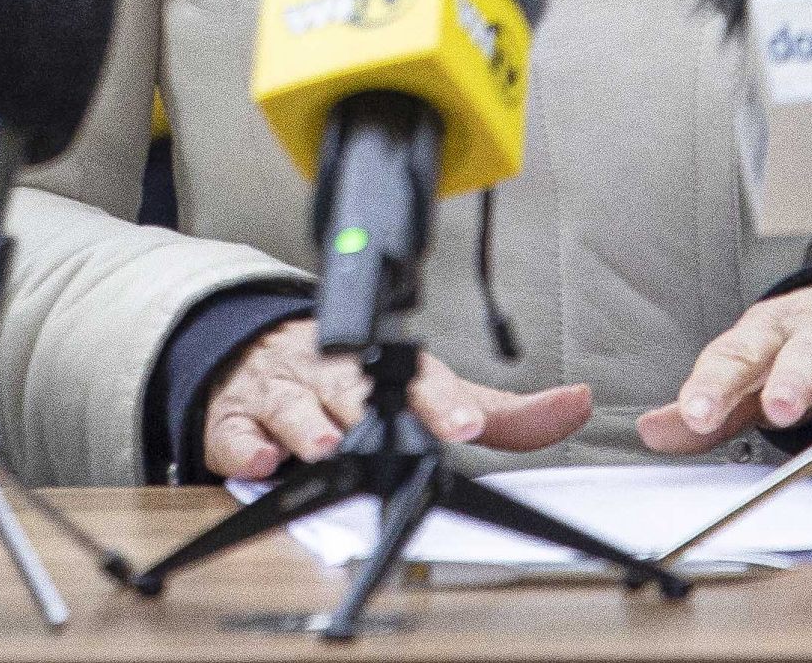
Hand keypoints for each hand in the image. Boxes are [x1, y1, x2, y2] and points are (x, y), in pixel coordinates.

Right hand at [203, 317, 590, 480]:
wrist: (260, 352)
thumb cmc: (359, 380)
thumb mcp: (432, 393)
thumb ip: (503, 412)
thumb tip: (577, 402)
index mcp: (385, 367)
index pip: (418, 379)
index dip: (443, 402)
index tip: (466, 425)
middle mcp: (334, 373)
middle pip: (352, 387)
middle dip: (371, 407)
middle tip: (392, 429)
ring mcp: (282, 394)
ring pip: (293, 407)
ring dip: (309, 427)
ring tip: (328, 444)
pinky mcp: (234, 417)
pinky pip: (234, 431)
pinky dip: (245, 445)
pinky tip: (261, 459)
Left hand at [639, 283, 811, 453]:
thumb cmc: (790, 350)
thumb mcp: (749, 377)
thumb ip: (708, 410)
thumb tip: (650, 432)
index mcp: (758, 335)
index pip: (729, 357)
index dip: (713, 385)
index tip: (696, 415)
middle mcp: (796, 330)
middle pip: (778, 349)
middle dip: (775, 378)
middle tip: (771, 409)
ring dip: (808, 380)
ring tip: (809, 409)